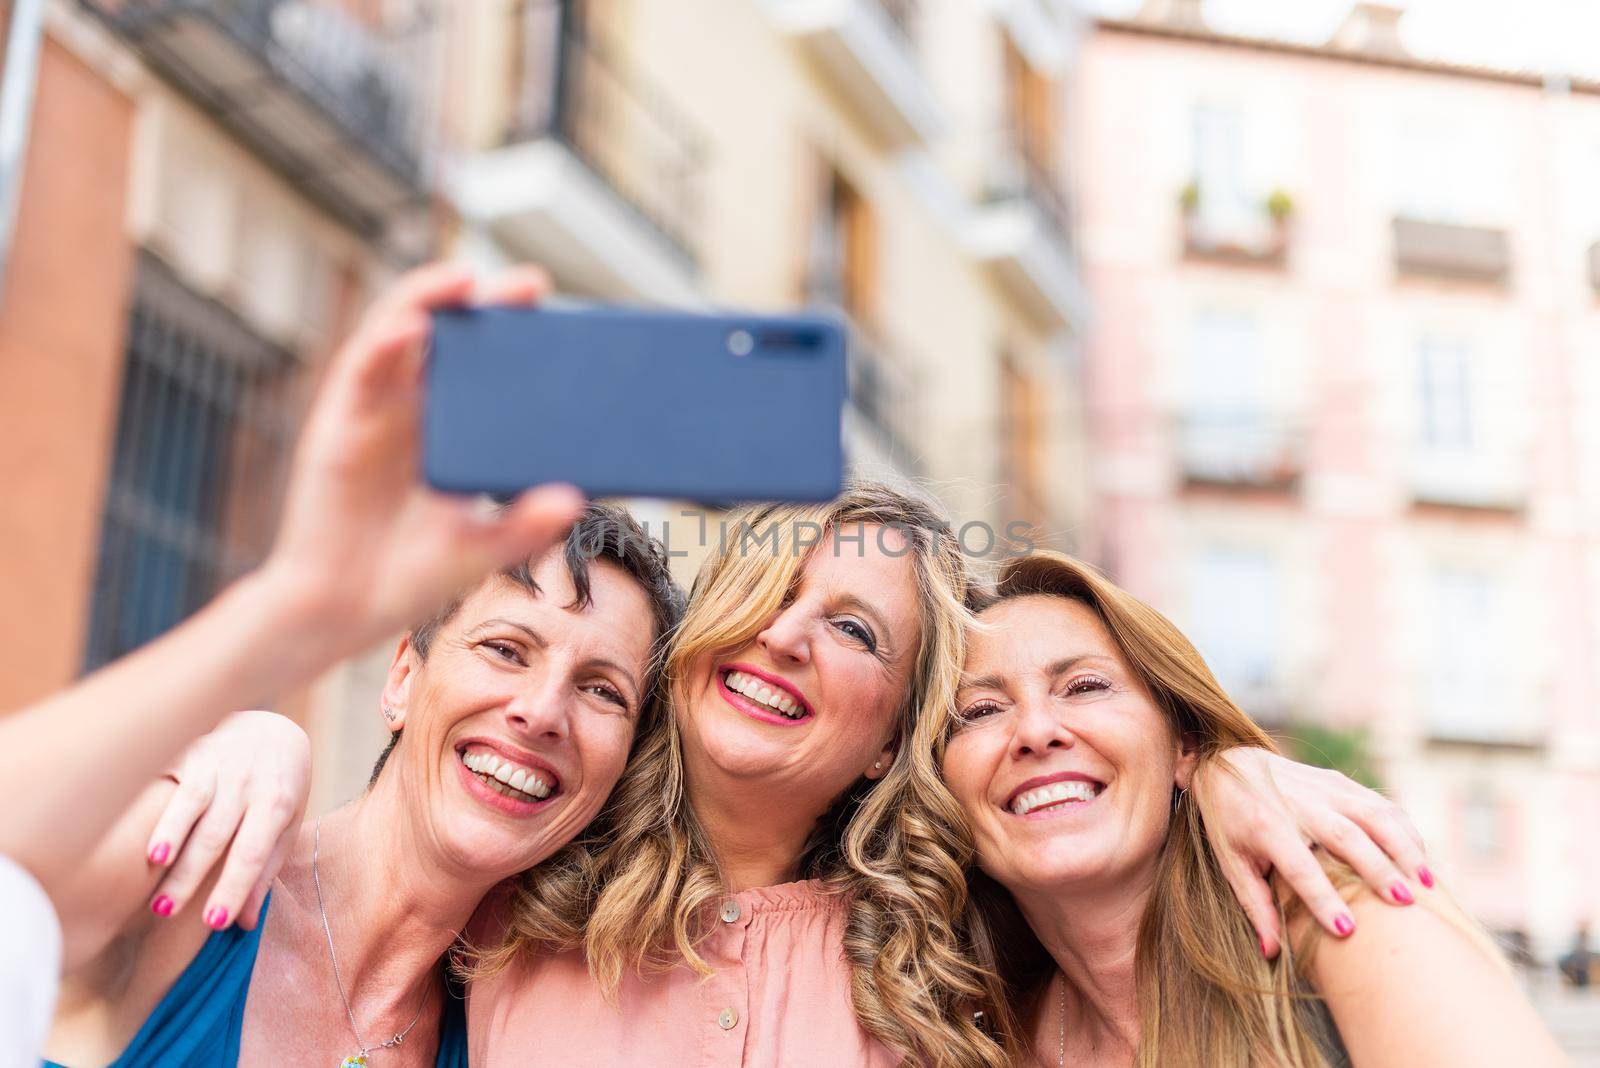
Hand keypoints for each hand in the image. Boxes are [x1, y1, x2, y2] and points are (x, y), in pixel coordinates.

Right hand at [144, 711, 310, 929]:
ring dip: (172, 837)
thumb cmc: (278, 788)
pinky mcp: (193, 751)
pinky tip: (144, 833)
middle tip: (166, 913)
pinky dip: (161, 808)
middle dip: (191, 875)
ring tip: (155, 868)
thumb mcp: (286, 824)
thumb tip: (244, 922)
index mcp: (276, 802)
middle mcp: (248, 782)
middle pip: (217, 835)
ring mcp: (220, 764)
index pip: (252, 852)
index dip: (233, 887)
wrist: (272, 726)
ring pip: (194, 806)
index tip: (214, 922)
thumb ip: (265, 870)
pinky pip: (174, 781)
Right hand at [259, 263, 585, 659]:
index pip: (484, 367)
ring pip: (398, 332)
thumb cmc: (408, 575)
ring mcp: (373, 410)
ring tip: (468, 278)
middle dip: (485, 302)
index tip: (559, 318)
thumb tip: (574, 499)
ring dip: (430, 298)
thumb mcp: (481, 549)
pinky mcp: (338, 423)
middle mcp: (411, 408)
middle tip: (530, 284)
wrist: (342, 610)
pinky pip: (361, 369)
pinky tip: (416, 328)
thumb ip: (524, 525)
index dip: (514, 336)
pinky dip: (386, 342)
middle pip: (448, 336)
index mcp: (448, 430)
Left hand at [1192, 747, 1429, 957]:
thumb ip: (1255, 905)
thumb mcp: (1231, 863)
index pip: (1299, 867)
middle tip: (1405, 903)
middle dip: (1377, 870)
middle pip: (1344, 837)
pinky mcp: (1339, 782)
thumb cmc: (1230, 823)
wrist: (1226, 764)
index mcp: (1266, 827)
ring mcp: (1322, 788)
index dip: (1322, 899)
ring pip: (1371, 815)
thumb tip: (1272, 952)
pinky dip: (1404, 830)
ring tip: (1426, 884)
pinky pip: (1379, 804)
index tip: (1346, 931)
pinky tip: (1420, 857)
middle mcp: (1298, 804)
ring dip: (1402, 848)